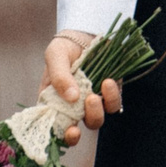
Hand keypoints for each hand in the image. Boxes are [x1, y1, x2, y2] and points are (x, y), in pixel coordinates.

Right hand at [43, 31, 124, 145]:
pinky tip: (108, 82)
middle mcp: (71, 106)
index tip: (69, 132)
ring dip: (95, 112)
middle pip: (74, 129)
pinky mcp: (108, 95)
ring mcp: (90, 102)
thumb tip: (71, 98)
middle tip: (76, 125)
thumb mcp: (55, 55)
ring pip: (94, 120)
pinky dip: (112, 97)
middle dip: (76, 132)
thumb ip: (59, 76)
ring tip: (93, 95)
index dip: (60, 135)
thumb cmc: (66, 45)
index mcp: (53, 101)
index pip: (53, 126)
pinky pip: (112, 104)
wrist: (88, 32)